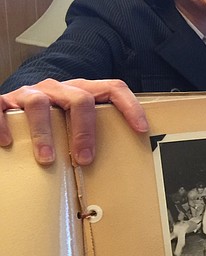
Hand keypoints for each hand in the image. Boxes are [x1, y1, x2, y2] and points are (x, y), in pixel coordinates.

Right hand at [0, 78, 148, 165]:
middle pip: (79, 99)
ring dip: (45, 134)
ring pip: (40, 104)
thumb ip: (92, 131)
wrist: (12, 104)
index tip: (141, 129)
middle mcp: (58, 88)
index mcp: (81, 91)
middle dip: (84, 131)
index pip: (113, 88)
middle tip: (84, 159)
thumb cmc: (52, 119)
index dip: (130, 106)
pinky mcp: (3, 101)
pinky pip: (1, 108)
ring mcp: (30, 93)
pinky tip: (7, 143)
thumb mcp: (73, 120)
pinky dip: (2, 125)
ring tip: (47, 159)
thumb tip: (120, 167)